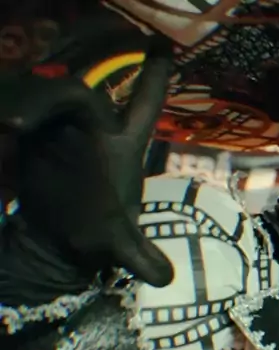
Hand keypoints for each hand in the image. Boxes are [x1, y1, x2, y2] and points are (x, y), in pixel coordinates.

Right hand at [0, 40, 173, 286]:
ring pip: (46, 97)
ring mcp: (64, 128)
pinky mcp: (34, 134)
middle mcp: (96, 128)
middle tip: (18, 122)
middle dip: (51, 98)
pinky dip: (12, 112)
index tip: (161, 43)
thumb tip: (165, 281)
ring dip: (27, 105)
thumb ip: (140, 259)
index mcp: (127, 144)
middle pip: (80, 94)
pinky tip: (6, 128)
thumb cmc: (98, 235)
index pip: (145, 101)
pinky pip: (22, 109)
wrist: (60, 241)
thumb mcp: (121, 247)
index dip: (155, 73)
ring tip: (9, 126)